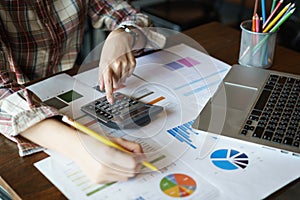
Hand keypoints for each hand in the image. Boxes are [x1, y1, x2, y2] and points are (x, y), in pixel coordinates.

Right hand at [20, 119, 143, 183]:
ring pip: (125, 177)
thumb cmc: (96, 141)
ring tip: (122, 160)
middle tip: (135, 157)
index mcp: (108, 153)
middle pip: (131, 171)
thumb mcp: (115, 139)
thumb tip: (142, 154)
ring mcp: (101, 175)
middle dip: (136, 164)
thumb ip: (131, 146)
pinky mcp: (98, 180)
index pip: (132, 162)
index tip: (142, 156)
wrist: (77, 148)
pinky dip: (118, 172)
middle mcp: (104, 166)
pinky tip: (112, 164)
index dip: (140, 159)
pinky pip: (116, 179)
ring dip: (128, 169)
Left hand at [98, 28, 135, 103]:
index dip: (109, 94)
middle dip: (114, 83)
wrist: (119, 38)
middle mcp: (117, 65)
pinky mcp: (133, 63)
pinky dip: (126, 72)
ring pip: (124, 80)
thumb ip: (101, 76)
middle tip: (112, 76)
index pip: (108, 84)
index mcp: (108, 66)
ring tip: (117, 68)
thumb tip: (102, 87)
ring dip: (120, 77)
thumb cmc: (109, 50)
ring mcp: (126, 64)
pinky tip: (123, 65)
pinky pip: (130, 74)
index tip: (111, 100)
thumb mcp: (102, 62)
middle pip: (117, 84)